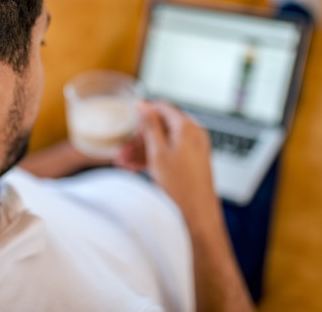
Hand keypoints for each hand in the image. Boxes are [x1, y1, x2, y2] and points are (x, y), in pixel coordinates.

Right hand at [116, 101, 216, 219]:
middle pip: (161, 127)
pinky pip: (169, 154)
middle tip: (123, 148)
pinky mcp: (191, 163)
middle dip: (140, 137)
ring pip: (163, 142)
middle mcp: (194, 135)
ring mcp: (194, 150)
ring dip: (142, 150)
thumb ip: (150, 126)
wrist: (197, 215)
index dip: (144, 114)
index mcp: (187, 127)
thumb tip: (143, 105)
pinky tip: (136, 169)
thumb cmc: (181, 188)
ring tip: (124, 162)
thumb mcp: (158, 153)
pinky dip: (153, 159)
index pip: (162, 107)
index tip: (131, 124)